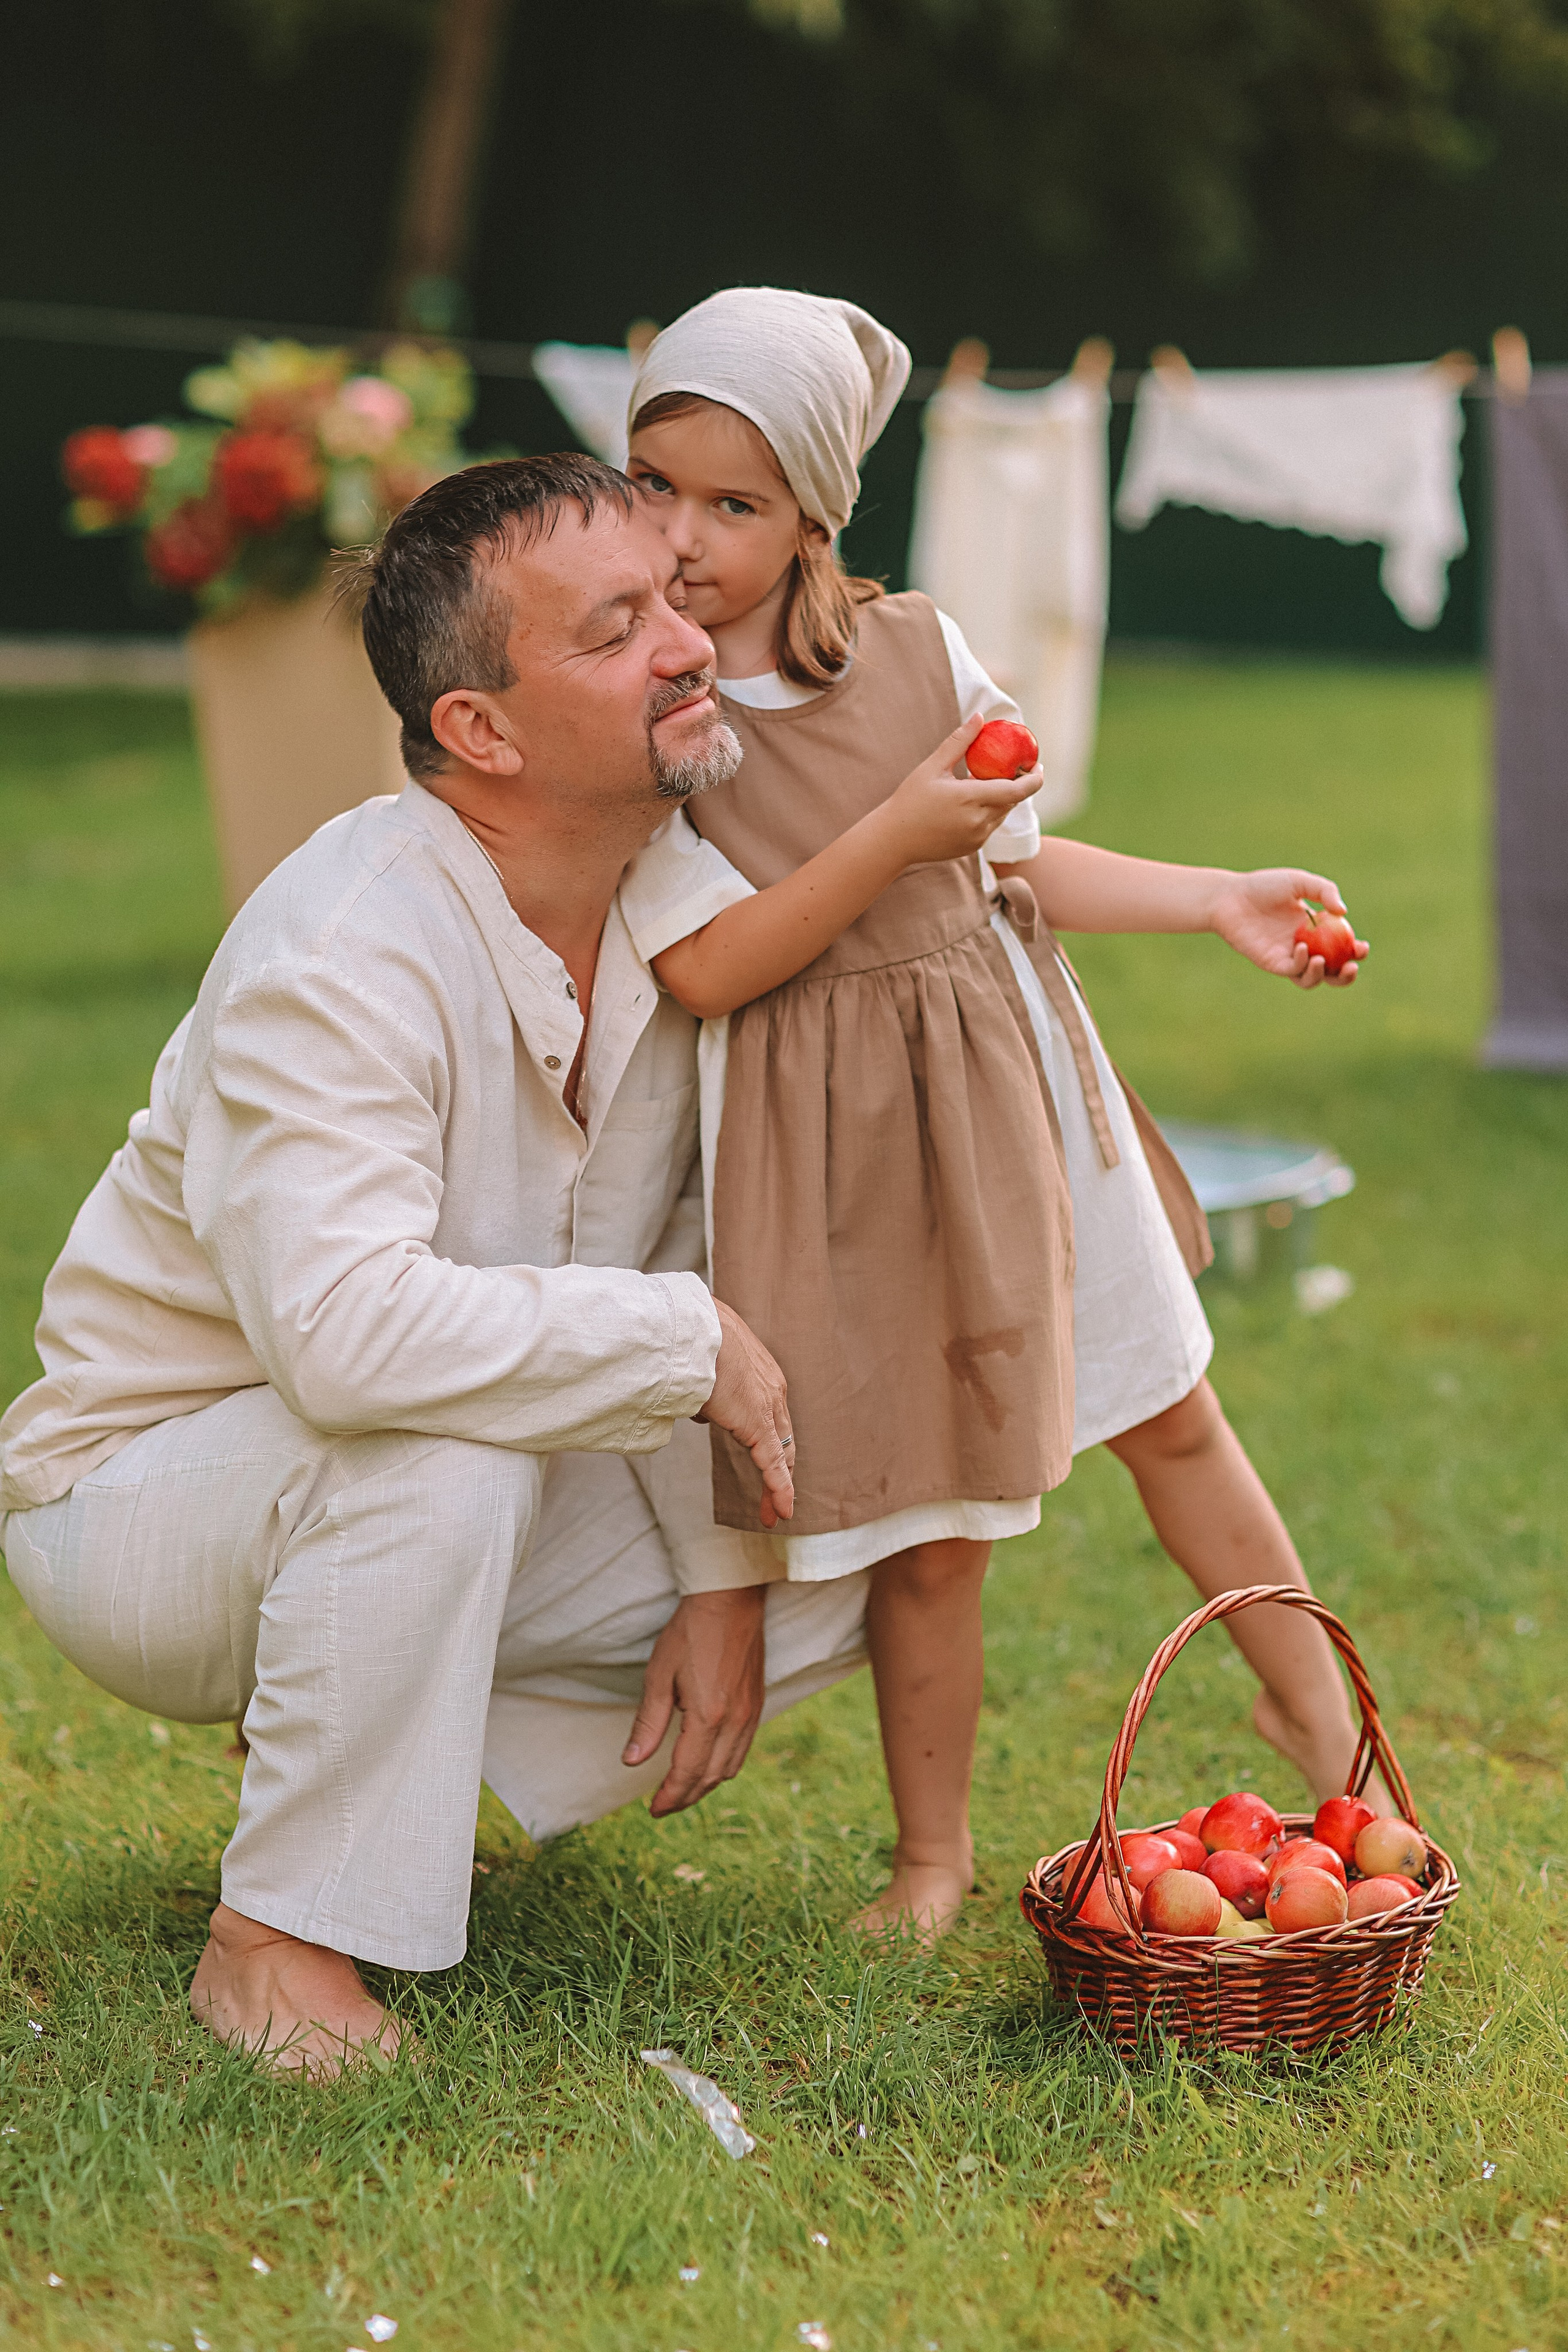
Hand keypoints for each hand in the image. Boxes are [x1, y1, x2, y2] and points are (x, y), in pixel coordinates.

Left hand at [622, 1586, 767, 1814]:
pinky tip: (708, 1763)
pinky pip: (743, 1749)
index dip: (669, 1796)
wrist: (730, 1600)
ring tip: (682, 1790)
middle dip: (686, 1797)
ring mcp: (751, 1713)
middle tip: (663, 1806)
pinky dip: (724, 1766)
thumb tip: (632, 1762)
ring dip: (705, 1785)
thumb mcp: (659, 1675)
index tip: (653, 1809)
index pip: (687, 1772)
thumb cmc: (690, 1632)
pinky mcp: (757, 1704)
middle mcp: (736, 1721)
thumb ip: (648, 1723)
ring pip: (730, 1767)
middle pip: (710, 1777)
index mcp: (709, 1716)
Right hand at [696, 1298, 794, 1527]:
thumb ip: (705, 1389)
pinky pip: (773, 1462)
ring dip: (777, 1485)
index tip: (767, 1462)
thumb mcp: (700, 1364)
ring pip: (779, 1453)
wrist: (690, 1326)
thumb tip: (701, 1412)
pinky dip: (778, 1488)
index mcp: (760, 1372)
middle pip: (782, 1438)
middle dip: (780, 1470)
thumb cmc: (688, 1335)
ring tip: (772, 1512)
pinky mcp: (757, 1422)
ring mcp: (767, 1406)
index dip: (770, 1441)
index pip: (772, 1415)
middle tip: (776, 1497)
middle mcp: (772, 1388)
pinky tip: (781, 1510)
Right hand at [878, 714, 1040, 866]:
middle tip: (1009, 766)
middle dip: (1016, 783)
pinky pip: (991, 826)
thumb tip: (980, 717)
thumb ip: (959, 742)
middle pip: (1013, 801)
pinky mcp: (973, 848)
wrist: (894, 839)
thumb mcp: (932, 767)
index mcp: (970, 798)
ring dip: (1002, 798)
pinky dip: (989, 812)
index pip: (1018, 790)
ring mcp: (977, 837)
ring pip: (1003, 814)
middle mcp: (979, 821)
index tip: (1038, 764)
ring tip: (984, 782)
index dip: (1035, 778)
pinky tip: (970, 803)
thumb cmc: (910, 799)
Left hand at [1208, 868, 1368, 988]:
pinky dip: (1301, 964)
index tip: (1361, 947)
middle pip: (1332, 971)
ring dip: (1322, 975)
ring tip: (1321, 959)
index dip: (1356, 951)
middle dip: (1346, 975)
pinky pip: (1293, 971)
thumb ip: (1324, 891)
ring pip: (1312, 979)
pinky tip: (1301, 948)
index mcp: (1318, 929)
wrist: (1231, 897)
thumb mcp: (1299, 882)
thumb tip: (1343, 912)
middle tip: (1351, 966)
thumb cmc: (1264, 886)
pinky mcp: (1272, 963)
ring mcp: (1289, 957)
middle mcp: (1306, 947)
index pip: (1343, 947)